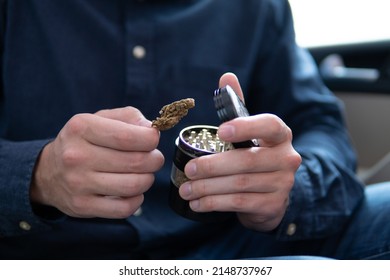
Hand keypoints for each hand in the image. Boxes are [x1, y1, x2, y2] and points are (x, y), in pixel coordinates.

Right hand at [30, 106, 163, 217]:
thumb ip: (129, 117)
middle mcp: (77, 156)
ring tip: (144, 173)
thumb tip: (151, 129)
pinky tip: (133, 191)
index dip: (150, 139)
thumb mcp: (100, 118)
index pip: (127, 136)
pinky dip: (137, 199)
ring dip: (148, 179)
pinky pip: (124, 208)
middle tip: (154, 158)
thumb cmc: (83, 141)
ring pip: (133, 185)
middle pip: (136, 162)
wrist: (48, 172)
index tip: (153, 140)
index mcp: (82, 128)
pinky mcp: (82, 206)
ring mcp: (78, 183)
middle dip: (155, 160)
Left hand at [179, 73, 300, 230]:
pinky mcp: (273, 205)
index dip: (245, 126)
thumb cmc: (256, 156)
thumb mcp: (250, 132)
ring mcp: (282, 184)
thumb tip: (226, 77)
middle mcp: (287, 158)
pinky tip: (197, 203)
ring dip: (208, 188)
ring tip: (186, 189)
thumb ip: (238, 107)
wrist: (274, 194)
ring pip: (239, 184)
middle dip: (212, 166)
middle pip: (246, 161)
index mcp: (280, 135)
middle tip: (189, 170)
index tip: (220, 131)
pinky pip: (239, 203)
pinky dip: (214, 203)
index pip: (269, 125)